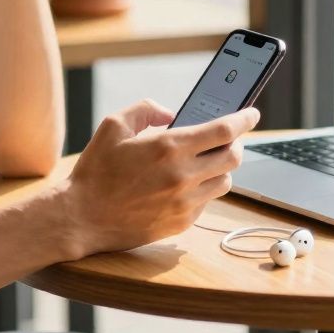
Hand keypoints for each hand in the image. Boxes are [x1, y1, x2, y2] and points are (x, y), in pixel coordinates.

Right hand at [59, 100, 260, 257]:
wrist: (81, 217)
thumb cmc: (96, 171)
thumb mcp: (113, 126)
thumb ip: (146, 110)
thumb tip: (170, 113)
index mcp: (169, 147)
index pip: (223, 130)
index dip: (244, 119)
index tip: (252, 113)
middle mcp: (182, 175)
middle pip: (233, 156)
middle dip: (237, 143)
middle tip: (228, 138)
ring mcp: (185, 202)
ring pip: (225, 181)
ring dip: (222, 168)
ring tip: (206, 161)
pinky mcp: (182, 222)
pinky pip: (207, 202)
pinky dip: (204, 189)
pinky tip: (187, 183)